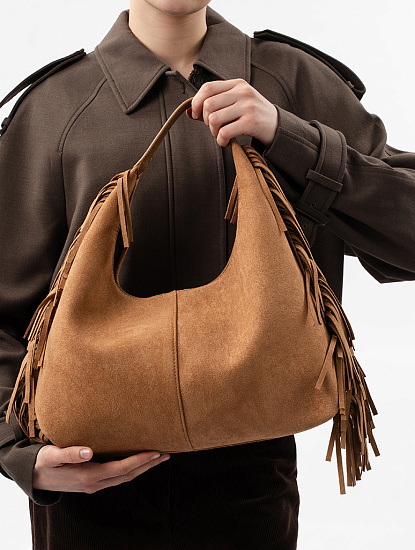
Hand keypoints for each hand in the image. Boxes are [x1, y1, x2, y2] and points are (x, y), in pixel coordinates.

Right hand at [33, 445, 169, 493]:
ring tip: (158, 457)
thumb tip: (88, 451)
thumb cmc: (42, 462)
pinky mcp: (92, 482)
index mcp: (88, 476)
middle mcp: (94, 483)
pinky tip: (138, 462)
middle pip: (128, 475)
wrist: (32, 477)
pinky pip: (117, 477)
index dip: (139, 461)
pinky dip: (132, 470)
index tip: (155, 452)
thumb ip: (70, 453)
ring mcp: (94, 485)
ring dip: (143, 468)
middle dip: (148, 465)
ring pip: (124, 478)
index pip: (121, 469)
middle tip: (166, 454)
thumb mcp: (52, 455)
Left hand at [189, 79, 277, 147]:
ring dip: (213, 132)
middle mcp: (242, 92)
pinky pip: (224, 132)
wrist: (278, 126)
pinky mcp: (251, 122)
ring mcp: (247, 106)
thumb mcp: (236, 104)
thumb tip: (190, 112)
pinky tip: (226, 142)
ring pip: (214, 119)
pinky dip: (221, 141)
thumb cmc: (253, 116)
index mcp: (237, 84)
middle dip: (205, 120)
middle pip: (208, 104)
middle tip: (214, 128)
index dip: (196, 102)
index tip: (196, 115)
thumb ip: (216, 106)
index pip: (207, 87)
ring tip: (220, 135)